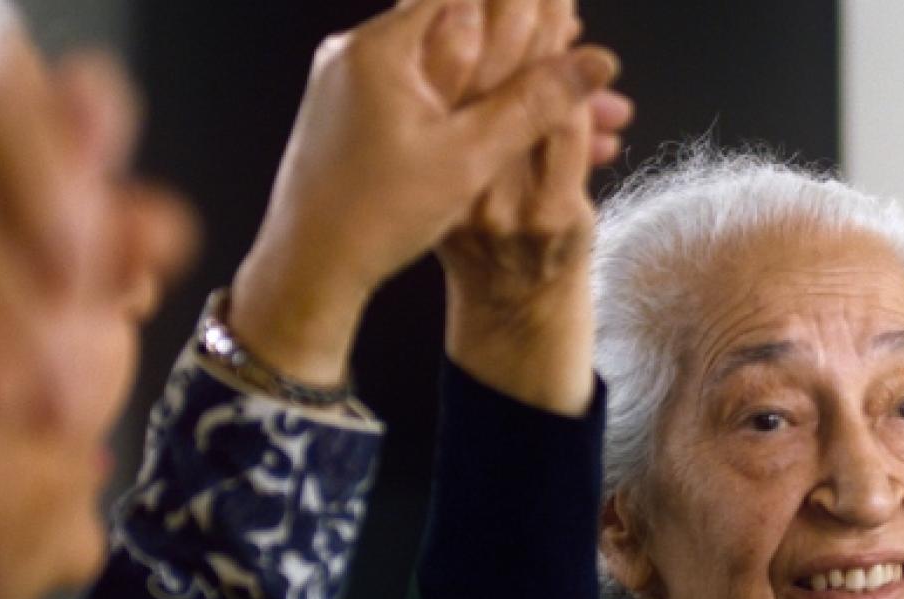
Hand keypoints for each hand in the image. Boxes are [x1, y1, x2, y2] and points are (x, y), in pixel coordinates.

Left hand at [228, 0, 622, 386]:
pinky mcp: (350, 110)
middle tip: (571, 46)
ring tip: (559, 95)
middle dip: (518, 38)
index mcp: (380, 47)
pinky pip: (418, 86)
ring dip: (498, 71)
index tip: (562, 18)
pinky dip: (464, 96)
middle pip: (452, 18)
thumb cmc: (373, 217)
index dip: (519, 4)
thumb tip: (596, 62)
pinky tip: (510, 123)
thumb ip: (534, 104)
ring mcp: (348, 79)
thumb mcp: (468, 160)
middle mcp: (356, 51)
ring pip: (440, 57)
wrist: (307, 267)